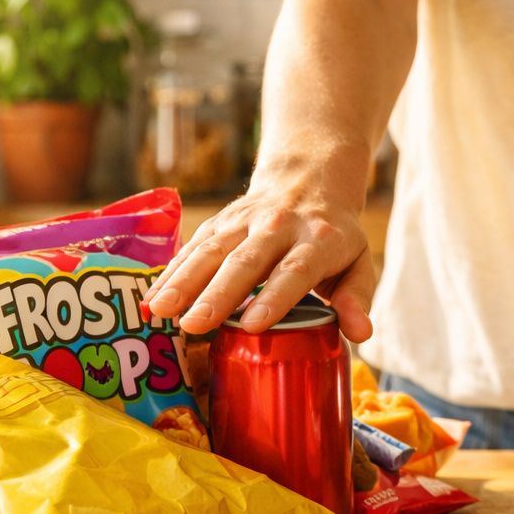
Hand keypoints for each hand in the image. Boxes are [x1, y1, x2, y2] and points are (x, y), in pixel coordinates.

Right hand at [142, 169, 376, 342]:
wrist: (309, 179)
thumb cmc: (335, 238)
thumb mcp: (358, 262)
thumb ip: (356, 297)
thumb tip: (361, 334)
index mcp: (318, 241)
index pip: (294, 271)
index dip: (275, 297)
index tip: (253, 325)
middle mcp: (278, 227)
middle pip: (246, 262)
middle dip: (218, 293)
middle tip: (195, 324)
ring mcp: (244, 221)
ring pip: (212, 251)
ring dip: (184, 281)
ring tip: (161, 311)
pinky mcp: (220, 222)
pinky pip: (193, 247)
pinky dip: (171, 272)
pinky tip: (151, 299)